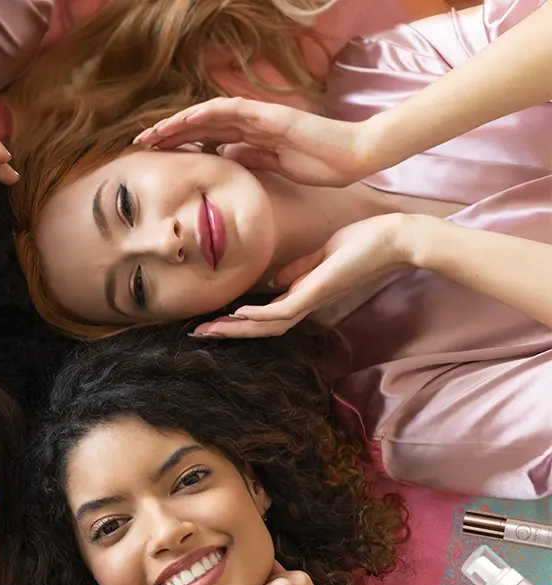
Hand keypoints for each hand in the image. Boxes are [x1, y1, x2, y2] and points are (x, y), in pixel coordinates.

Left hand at [134, 97, 382, 187]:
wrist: (355, 157)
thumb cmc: (322, 165)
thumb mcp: (275, 168)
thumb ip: (252, 158)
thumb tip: (226, 156)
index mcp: (252, 136)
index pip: (207, 137)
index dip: (179, 143)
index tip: (155, 155)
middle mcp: (251, 123)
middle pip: (201, 125)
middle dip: (169, 133)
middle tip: (140, 143)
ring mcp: (260, 116)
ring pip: (209, 115)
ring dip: (179, 123)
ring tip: (152, 133)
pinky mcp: (270, 116)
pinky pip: (233, 110)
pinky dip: (206, 113)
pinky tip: (185, 119)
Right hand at [191, 213, 425, 338]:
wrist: (395, 240)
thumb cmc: (364, 243)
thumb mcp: (322, 256)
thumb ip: (298, 271)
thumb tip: (275, 282)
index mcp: (304, 296)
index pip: (266, 315)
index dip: (238, 321)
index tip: (213, 321)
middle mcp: (306, 304)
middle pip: (261, 328)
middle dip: (229, 332)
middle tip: (199, 335)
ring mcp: (312, 300)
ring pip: (268, 325)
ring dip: (237, 329)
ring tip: (210, 331)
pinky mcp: (318, 293)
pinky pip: (283, 311)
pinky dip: (260, 315)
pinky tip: (240, 313)